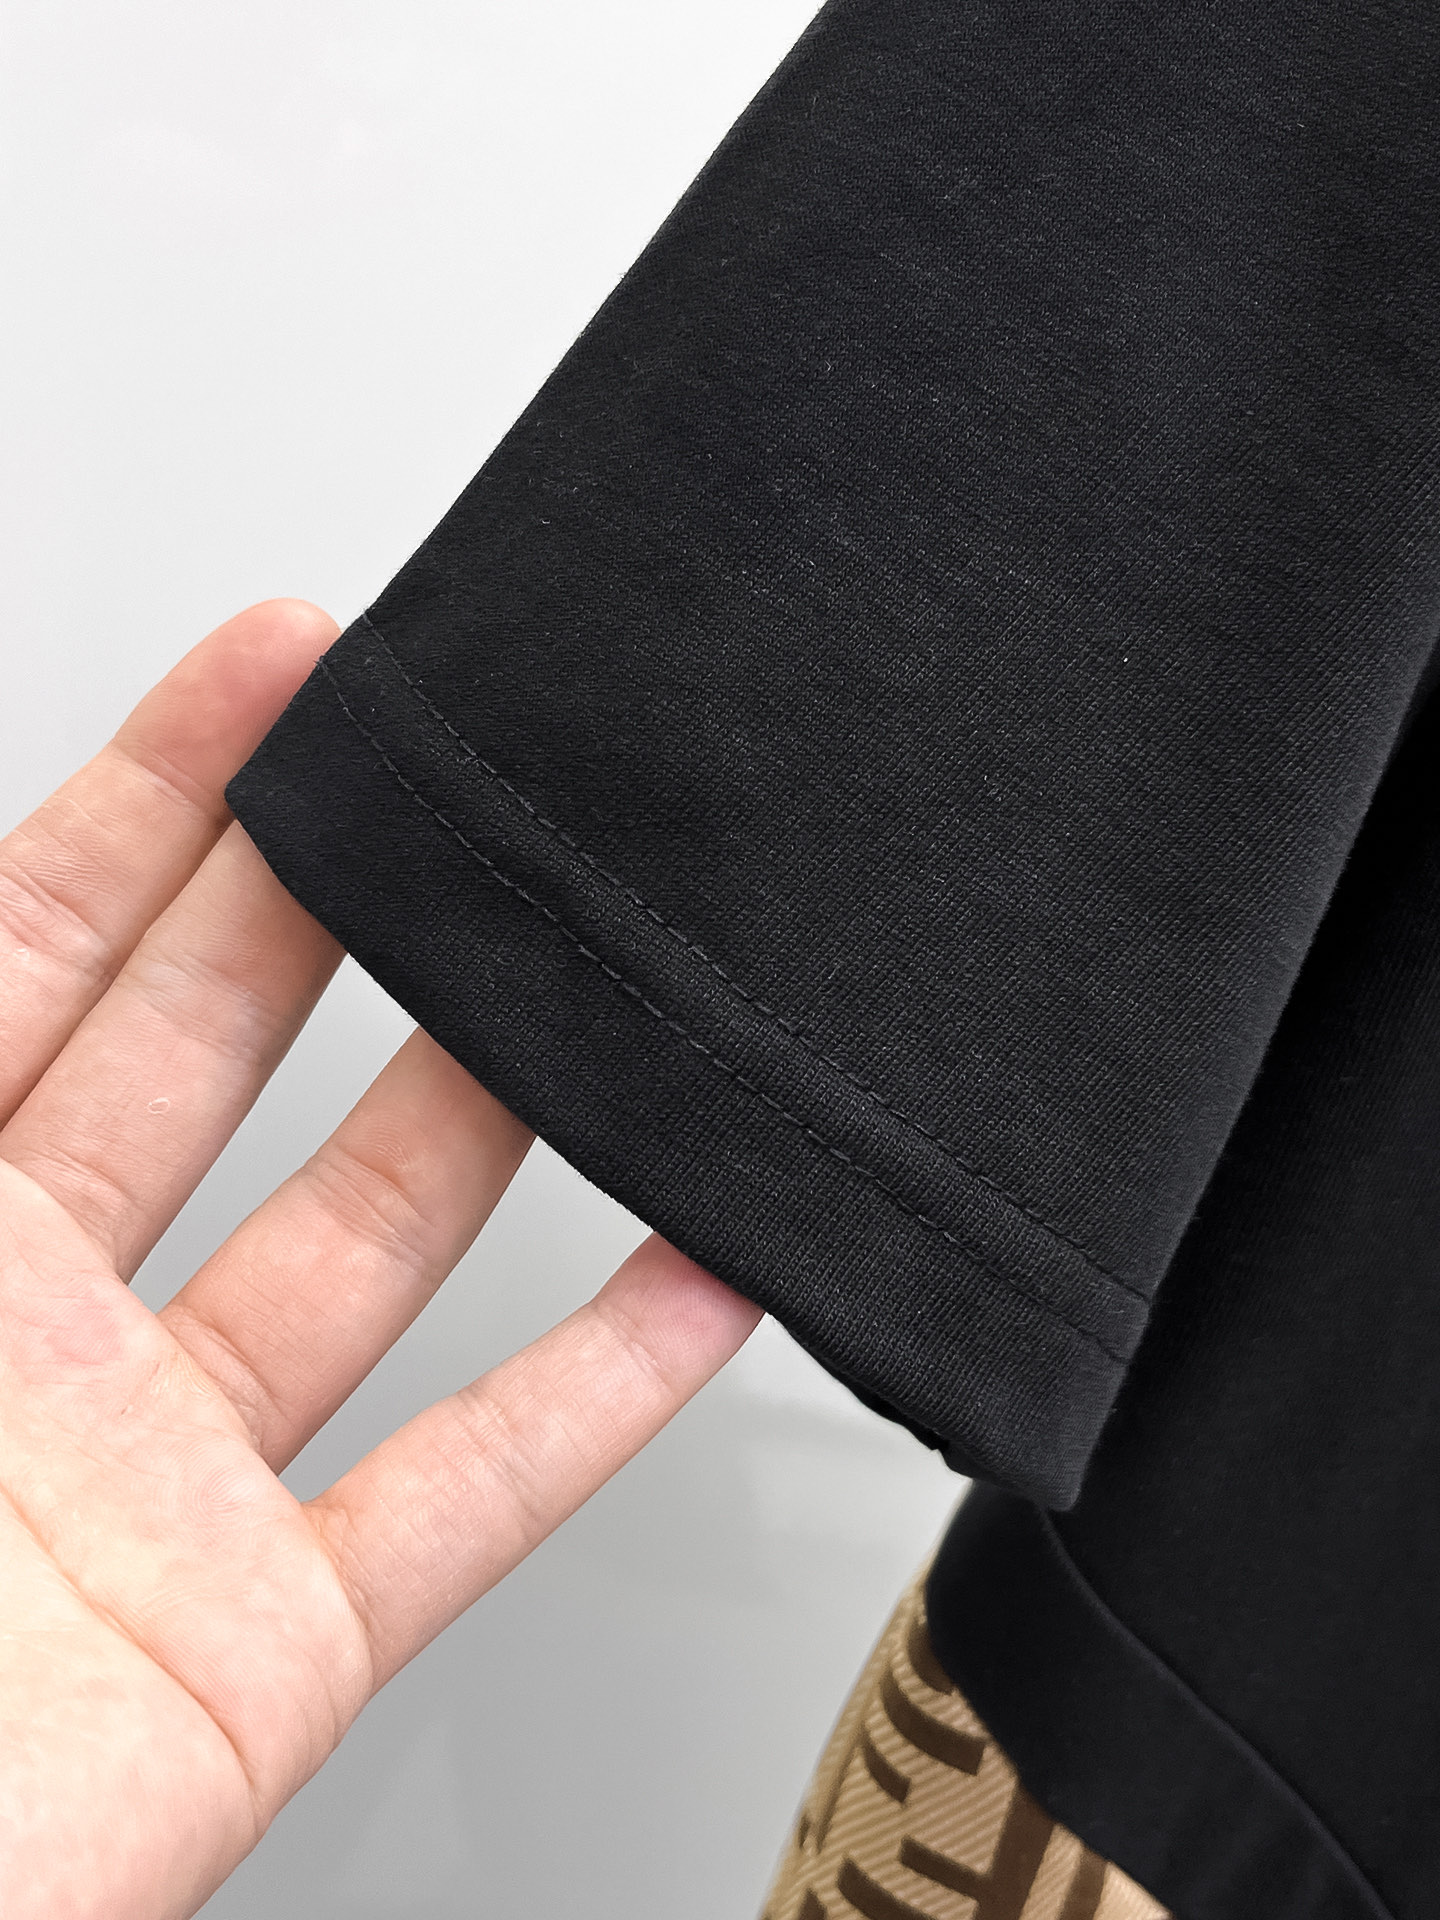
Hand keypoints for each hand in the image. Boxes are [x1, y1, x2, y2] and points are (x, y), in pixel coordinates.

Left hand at [0, 602, 759, 1919]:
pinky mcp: (264, 1647)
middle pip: (207, 1055)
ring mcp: (159, 1485)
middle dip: (321, 893)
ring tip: (590, 983)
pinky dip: (592, 1399)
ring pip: (359, 1246)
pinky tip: (689, 1287)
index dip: (158, 797)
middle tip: (439, 776)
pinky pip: (463, 1496)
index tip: (271, 673)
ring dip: (482, 1109)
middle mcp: (25, 1336)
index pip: (32, 952)